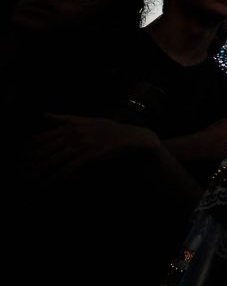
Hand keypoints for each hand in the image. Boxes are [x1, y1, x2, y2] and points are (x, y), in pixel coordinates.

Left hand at [25, 114, 159, 178]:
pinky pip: (70, 168)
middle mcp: (75, 133)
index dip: (32, 147)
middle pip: (48, 149)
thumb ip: (66, 118)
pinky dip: (58, 177)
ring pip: (56, 160)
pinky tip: (50, 184)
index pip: (46, 135)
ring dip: (42, 172)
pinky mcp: (90, 155)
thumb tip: (45, 114)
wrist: (131, 137)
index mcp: (73, 124)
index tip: (22, 157)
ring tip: (31, 182)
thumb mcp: (88, 120)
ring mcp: (83, 144)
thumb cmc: (110, 129)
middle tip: (21, 173)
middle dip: (33, 162)